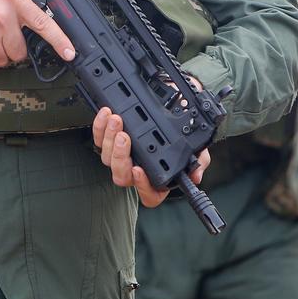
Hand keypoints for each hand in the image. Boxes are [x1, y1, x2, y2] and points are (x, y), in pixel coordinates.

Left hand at [94, 106, 210, 207]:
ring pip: (107, 157)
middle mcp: (138, 169)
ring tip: (117, 120)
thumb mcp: (197, 144)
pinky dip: (100, 126)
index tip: (139, 170)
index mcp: (158, 178)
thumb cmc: (183, 128)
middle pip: (122, 176)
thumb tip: (195, 175)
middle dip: (120, 156)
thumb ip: (199, 160)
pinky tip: (106, 114)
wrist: (173, 104)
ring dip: (110, 138)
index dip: (142, 186)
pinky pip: (99, 138)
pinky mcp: (109, 139)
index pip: (149, 194)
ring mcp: (122, 155)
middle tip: (124, 137)